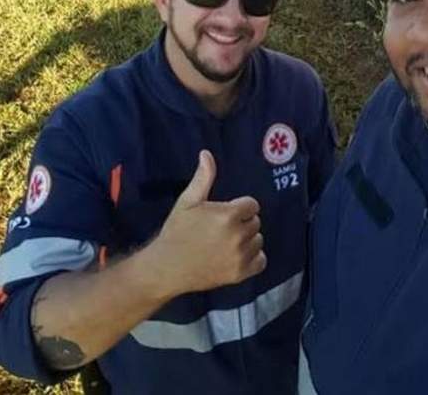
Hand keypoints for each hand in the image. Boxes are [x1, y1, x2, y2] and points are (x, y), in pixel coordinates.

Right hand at [143, 150, 266, 297]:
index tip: (223, 215)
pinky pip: (261, 261)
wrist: (166, 267)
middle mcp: (238, 236)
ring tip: (225, 243)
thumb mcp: (187, 202)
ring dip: (247, 240)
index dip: (238, 208)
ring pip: (258, 240)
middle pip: (255, 222)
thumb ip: (203, 178)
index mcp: (228, 215)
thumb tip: (207, 154)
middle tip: (220, 230)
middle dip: (242, 223)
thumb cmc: (176, 231)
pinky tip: (235, 256)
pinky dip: (253, 259)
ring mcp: (240, 256)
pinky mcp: (240, 274)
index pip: (252, 205)